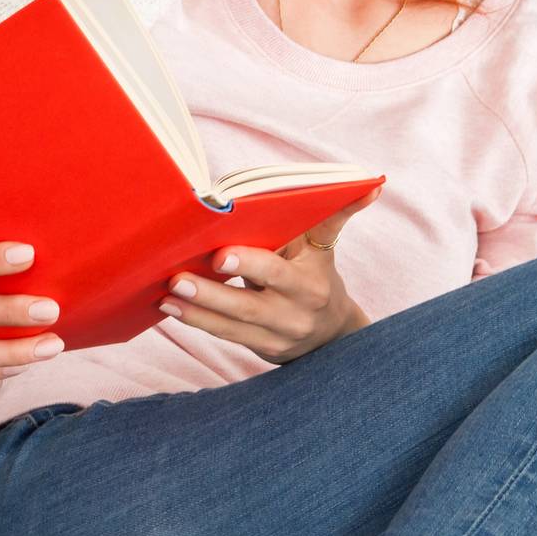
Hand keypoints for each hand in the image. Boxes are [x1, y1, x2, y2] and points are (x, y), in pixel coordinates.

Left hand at [159, 187, 380, 364]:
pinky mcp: (259, 349)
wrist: (332, 334)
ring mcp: (276, 336)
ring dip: (195, 310)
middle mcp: (293, 314)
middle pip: (249, 305)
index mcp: (310, 283)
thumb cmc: (317, 275)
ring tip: (166, 294)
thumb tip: (370, 186)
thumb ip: (332, 217)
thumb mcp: (325, 248)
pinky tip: (170, 309)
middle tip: (177, 278)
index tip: (220, 255)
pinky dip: (196, 321)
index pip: (277, 272)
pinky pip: (225, 336)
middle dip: (211, 294)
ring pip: (231, 326)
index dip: (250, 265)